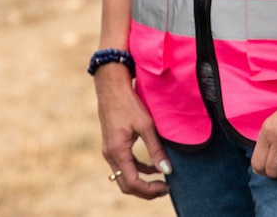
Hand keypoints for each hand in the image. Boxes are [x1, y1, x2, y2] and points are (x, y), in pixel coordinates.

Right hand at [94, 63, 170, 199]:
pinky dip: (137, 170)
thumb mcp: (145, 125)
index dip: (149, 190)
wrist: (111, 85)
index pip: (132, 183)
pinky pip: (123, 166)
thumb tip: (167, 171)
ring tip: (161, 180)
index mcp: (117, 151)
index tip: (165, 186)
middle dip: (145, 191)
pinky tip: (151, 166)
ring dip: (141, 182)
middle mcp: (110, 154)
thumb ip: (156, 149)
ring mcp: (108, 150)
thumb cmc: (128, 102)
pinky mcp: (111, 145)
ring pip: (124, 176)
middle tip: (164, 188)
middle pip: (126, 185)